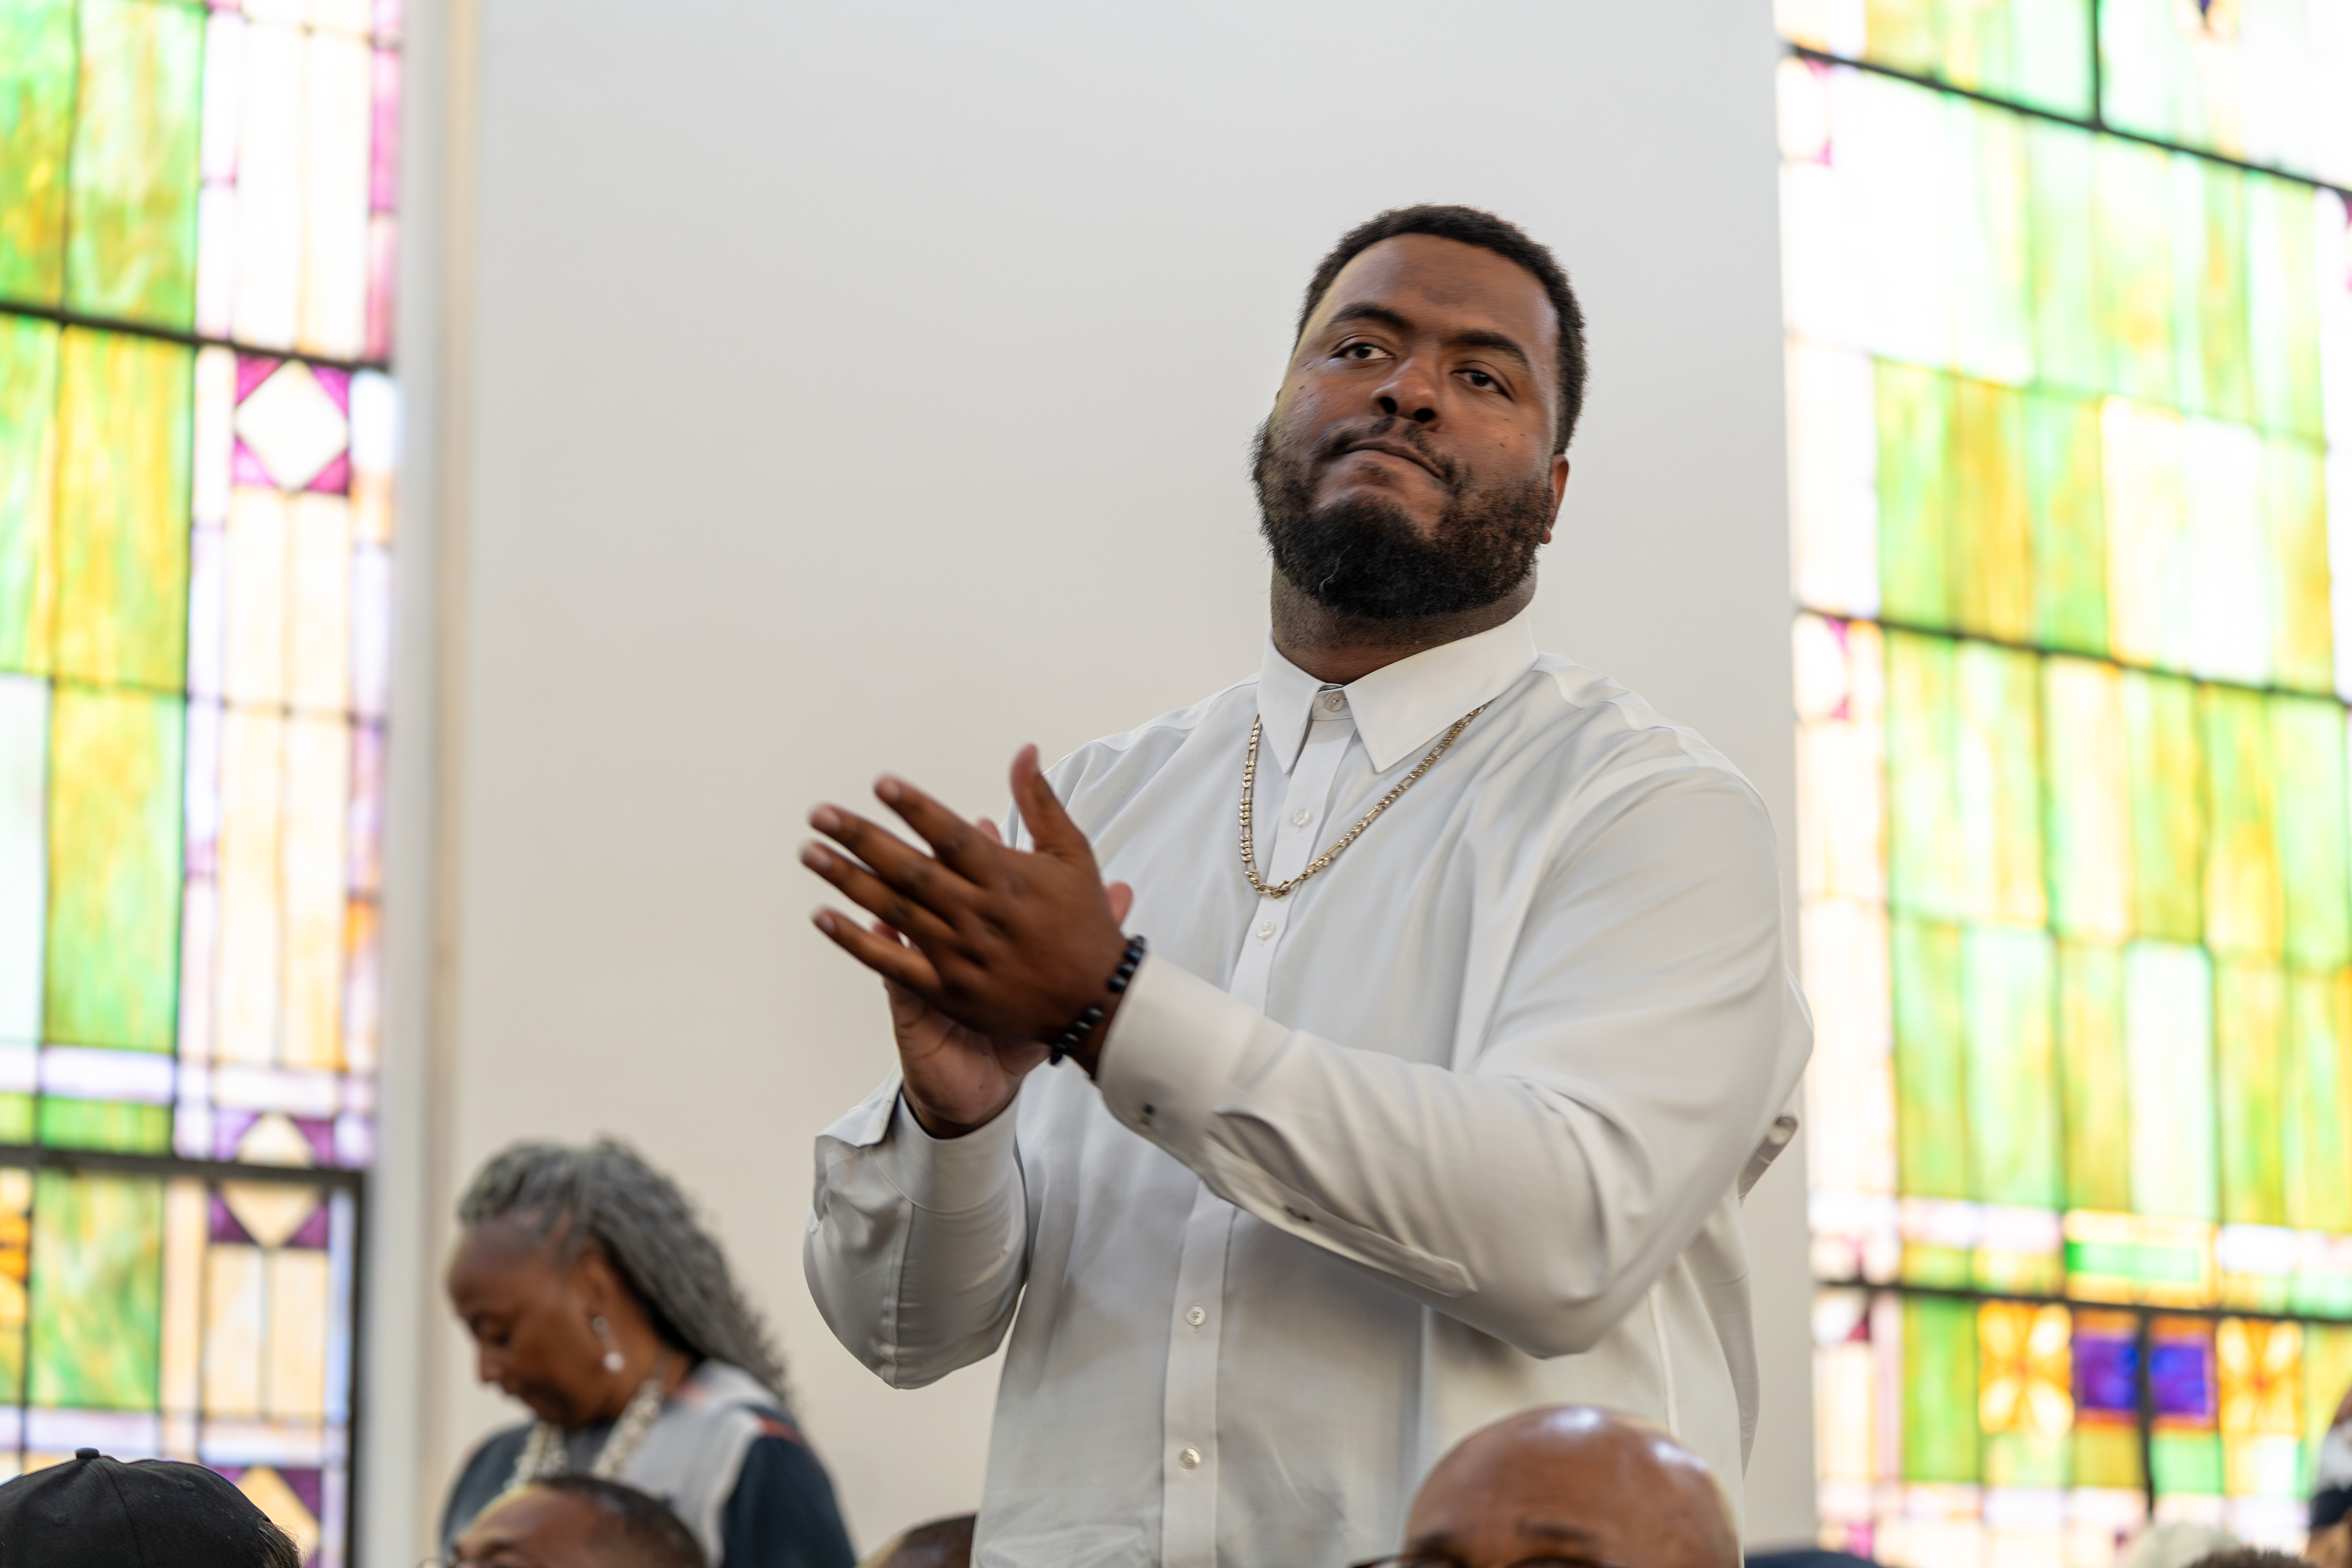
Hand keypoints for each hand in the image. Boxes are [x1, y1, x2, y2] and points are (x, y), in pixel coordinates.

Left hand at [803, 746, 1135, 1134]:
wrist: (1095, 1002)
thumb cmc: (1084, 923)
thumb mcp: (1072, 856)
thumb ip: (1040, 804)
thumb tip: (1024, 752)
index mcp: (1007, 878)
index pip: (952, 835)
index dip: (915, 808)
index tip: (880, 784)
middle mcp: (979, 914)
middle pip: (910, 869)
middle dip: (861, 839)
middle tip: (820, 815)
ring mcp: (960, 954)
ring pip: (894, 910)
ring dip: (848, 880)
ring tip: (811, 852)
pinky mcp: (947, 990)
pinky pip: (891, 963)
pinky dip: (855, 940)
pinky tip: (823, 917)